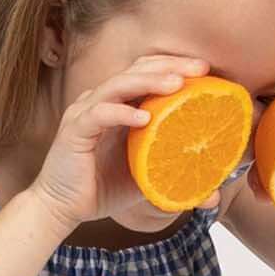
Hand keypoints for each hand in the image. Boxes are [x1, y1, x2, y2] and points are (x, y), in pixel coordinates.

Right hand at [28, 54, 220, 237]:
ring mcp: (86, 112)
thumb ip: (174, 179)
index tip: (205, 71)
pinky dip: (122, 113)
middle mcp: (102, 101)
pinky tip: (144, 118)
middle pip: (136, 69)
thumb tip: (212, 196)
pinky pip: (100, 114)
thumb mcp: (145, 182)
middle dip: (169, 66)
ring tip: (177, 85)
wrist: (62, 209)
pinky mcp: (75, 130)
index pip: (147, 72)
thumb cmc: (101, 190)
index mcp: (119, 105)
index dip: (174, 66)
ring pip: (119, 84)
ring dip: (149, 82)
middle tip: (200, 69)